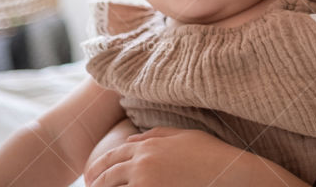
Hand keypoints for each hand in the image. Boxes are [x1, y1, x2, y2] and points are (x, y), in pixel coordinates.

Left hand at [83, 126, 308, 186]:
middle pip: (109, 172)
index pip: (115, 154)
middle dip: (95, 180)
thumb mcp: (183, 136)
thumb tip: (132, 139)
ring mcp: (146, 179)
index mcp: (149, 144)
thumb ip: (157, 134)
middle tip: (88, 186)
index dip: (101, 165)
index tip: (92, 173)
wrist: (227, 171)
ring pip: (115, 185)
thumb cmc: (209, 152)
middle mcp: (143, 160)